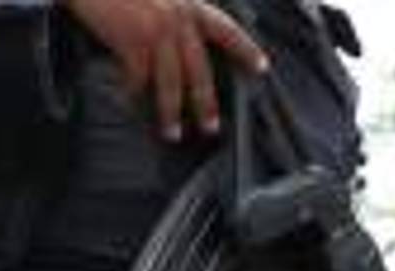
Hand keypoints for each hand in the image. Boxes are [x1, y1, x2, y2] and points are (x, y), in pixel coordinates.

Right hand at [62, 0, 269, 139]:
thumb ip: (174, 12)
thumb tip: (180, 44)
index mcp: (189, 4)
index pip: (226, 29)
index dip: (246, 49)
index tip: (262, 67)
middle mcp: (179, 18)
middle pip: (199, 70)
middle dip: (206, 102)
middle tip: (212, 127)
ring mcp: (156, 31)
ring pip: (171, 83)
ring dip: (170, 112)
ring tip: (173, 133)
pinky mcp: (132, 42)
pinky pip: (137, 80)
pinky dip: (133, 95)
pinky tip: (132, 106)